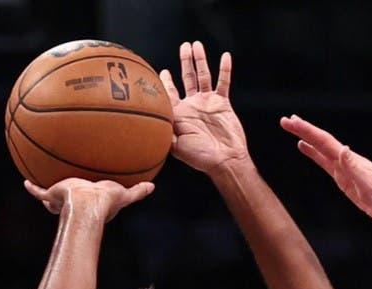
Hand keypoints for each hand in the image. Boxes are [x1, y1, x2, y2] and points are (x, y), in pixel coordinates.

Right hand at [23, 178, 152, 220]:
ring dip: (48, 195)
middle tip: (65, 192)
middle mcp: (74, 205)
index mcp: (89, 204)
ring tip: (44, 186)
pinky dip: (32, 189)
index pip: (85, 203)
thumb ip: (138, 191)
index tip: (87, 195)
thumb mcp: (124, 194)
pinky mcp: (51, 196)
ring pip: (52, 200)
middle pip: (68, 204)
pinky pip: (38, 193)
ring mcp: (61, 201)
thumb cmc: (106, 203)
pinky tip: (25, 182)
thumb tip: (153, 187)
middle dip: (65, 200)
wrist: (88, 204)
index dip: (86, 200)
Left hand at [160, 41, 248, 174]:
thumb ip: (164, 133)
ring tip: (197, 45)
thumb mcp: (175, 146)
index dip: (165, 81)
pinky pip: (223, 82)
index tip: (163, 71)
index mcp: (180, 113)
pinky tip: (224, 56)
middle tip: (183, 47)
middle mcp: (193, 105)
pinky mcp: (222, 103)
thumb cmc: (199, 157)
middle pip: (187, 77)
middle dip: (185, 62)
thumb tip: (147, 124)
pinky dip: (224, 69)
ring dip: (200, 60)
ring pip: (203, 75)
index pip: (170, 92)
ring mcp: (208, 102)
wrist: (224, 160)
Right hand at [281, 115, 371, 225]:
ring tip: (293, 127)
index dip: (307, 131)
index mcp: (350, 160)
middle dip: (303, 130)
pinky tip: (306, 149)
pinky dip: (314, 153)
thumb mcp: (369, 185)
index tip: (292, 122)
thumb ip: (355, 168)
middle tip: (285, 120)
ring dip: (307, 138)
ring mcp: (345, 169)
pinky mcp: (345, 179)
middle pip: (321, 141)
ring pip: (322, 149)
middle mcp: (346, 160)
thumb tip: (343, 149)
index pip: (325, 142)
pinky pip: (325, 162)